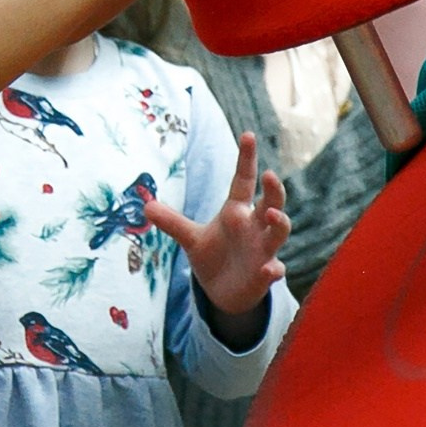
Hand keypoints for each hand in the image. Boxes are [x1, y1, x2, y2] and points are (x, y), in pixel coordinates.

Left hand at [146, 132, 289, 316]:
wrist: (223, 292)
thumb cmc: (213, 256)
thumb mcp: (190, 238)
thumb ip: (172, 221)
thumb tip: (145, 206)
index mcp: (236, 212)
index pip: (244, 180)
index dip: (247, 158)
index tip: (248, 134)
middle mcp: (255, 226)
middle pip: (272, 202)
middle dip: (275, 190)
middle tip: (270, 175)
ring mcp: (263, 250)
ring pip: (279, 232)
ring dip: (280, 222)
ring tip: (273, 215)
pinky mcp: (265, 274)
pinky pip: (275, 270)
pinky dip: (274, 270)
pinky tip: (269, 270)